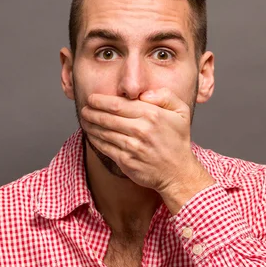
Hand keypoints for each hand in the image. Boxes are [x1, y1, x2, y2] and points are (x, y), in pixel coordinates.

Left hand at [80, 88, 202, 193]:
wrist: (178, 172)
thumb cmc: (177, 140)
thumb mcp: (181, 112)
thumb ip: (165, 95)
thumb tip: (143, 94)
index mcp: (152, 115)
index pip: (118, 104)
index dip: (100, 101)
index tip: (92, 98)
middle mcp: (141, 130)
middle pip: (107, 117)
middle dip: (91, 112)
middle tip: (84, 109)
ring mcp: (133, 147)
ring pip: (104, 132)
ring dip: (90, 125)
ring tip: (85, 120)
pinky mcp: (126, 161)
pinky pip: (105, 148)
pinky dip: (95, 140)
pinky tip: (91, 134)